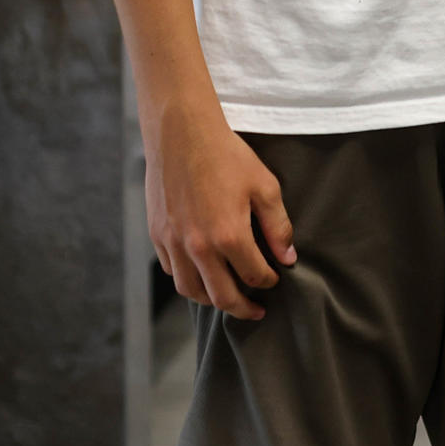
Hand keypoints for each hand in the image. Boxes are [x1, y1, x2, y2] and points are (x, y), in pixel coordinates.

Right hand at [146, 95, 296, 319]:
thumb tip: (287, 258)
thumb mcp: (264, 186)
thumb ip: (278, 226)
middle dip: (242, 308)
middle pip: (221, 296)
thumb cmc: (227, 156)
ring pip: (191, 291)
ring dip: (211, 300)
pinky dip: (187, 280)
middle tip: (256, 311)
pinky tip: (200, 274)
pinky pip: (172, 271)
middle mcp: (198, 247)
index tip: (274, 279)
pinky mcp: (157, 235)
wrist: (181, 133)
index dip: (268, 282)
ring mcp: (174, 243)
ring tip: (227, 298)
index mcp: (229, 236)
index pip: (254, 276)